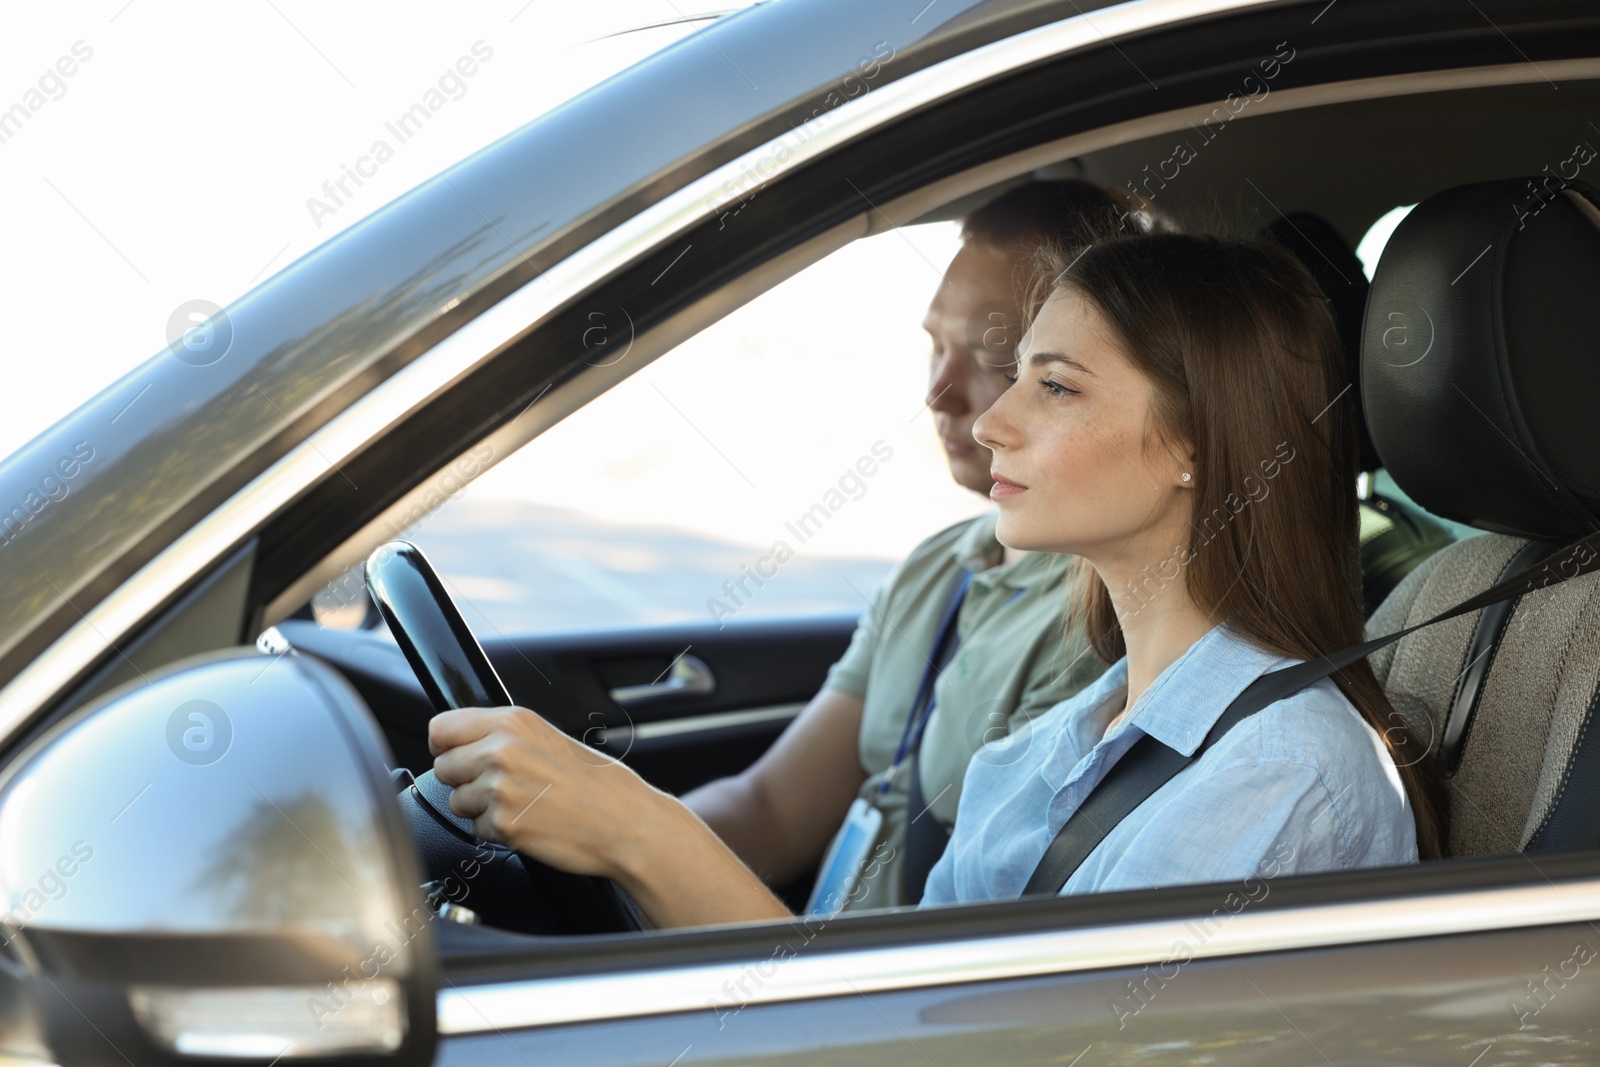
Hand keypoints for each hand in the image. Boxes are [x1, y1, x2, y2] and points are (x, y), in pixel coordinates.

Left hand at [430, 704, 793, 927]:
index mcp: (513, 722)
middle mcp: (502, 750)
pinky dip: (498, 832)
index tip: (459, 755)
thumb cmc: (597, 784)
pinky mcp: (503, 824)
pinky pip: (476, 830)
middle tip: (502, 786)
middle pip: (442, 767)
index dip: (448, 746)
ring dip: (481, 808)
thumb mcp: (549, 738)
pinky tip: (529, 823)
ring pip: (456, 801)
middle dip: (464, 780)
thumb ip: (503, 735)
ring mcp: (500, 788)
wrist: (626, 821)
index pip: (441, 728)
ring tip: (522, 805)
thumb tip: (458, 742)